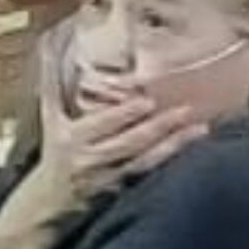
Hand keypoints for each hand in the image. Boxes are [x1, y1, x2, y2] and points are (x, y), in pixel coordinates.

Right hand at [0, 27, 207, 248]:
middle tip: (186, 110)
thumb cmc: (54, 152)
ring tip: (201, 128)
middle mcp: (89, 159)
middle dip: (158, 127)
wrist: (48, 202)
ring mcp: (109, 177)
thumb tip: (48, 45)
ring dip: (175, 144)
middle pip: (129, 142)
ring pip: (146, 159)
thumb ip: (52, 85)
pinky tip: (193, 150)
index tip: (147, 102)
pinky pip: (150, 174)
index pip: (101, 124)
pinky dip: (171, 161)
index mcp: (69, 138)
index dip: (124, 114)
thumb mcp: (49, 119)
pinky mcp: (123, 191)